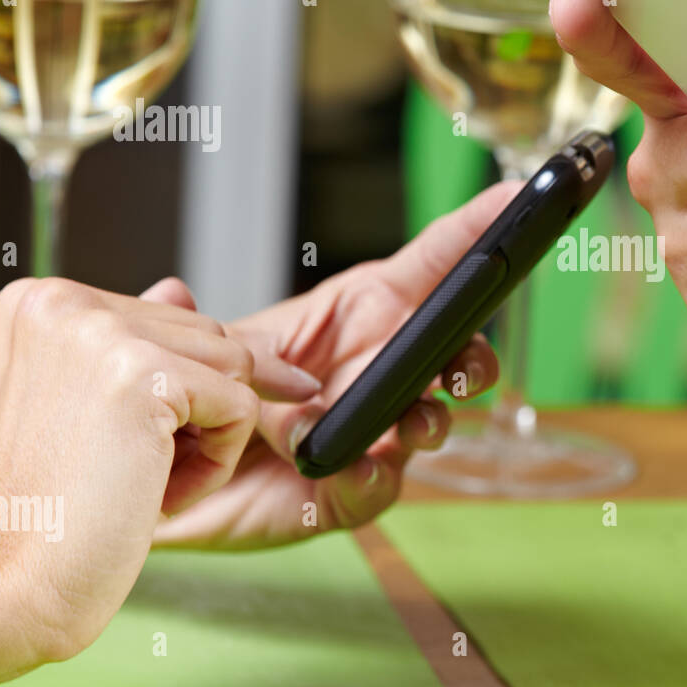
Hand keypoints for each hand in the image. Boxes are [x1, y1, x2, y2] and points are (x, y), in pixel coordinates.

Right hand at [0, 277, 304, 683]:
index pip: (172, 321)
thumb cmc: (49, 510)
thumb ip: (136, 344)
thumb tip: (181, 288)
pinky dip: (217, 465)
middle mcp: (63, 303)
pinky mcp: (144, 376)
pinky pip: (241, 408)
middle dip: (202, 415)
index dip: (184, 392)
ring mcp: (101, 334)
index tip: (149, 443)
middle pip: (211, 338)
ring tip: (142, 486)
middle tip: (135, 476)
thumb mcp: (90, 408)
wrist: (8, 589)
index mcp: (41, 303)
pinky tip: (157, 498)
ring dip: (211, 440)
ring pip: (235, 369)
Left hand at [150, 181, 520, 549]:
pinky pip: (380, 485)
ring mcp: (375, 429)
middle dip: (473, 358)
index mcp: (360, 314)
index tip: (514, 198)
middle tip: (461, 367)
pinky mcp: (356, 488)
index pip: (431, 267)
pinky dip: (371, 477)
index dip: (474, 231)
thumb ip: (212, 330)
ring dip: (429, 421)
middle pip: (456, 351)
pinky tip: (350, 471)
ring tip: (408, 426)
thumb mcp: (211, 350)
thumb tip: (173, 292)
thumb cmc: (206, 398)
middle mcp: (379, 370)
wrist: (171, 483)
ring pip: (433, 420)